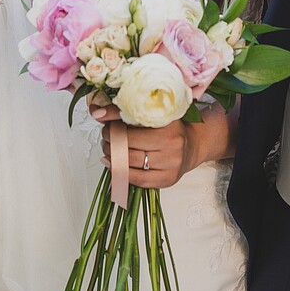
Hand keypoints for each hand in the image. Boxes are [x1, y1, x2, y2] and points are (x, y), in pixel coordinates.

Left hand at [92, 101, 231, 189]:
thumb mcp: (153, 113)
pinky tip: (113, 164)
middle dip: (110, 139)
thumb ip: (125, 111)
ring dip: (112, 155)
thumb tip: (96, 111)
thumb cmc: (170, 128)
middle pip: (129, 144)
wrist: (193, 145)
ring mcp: (171, 163)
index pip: (133, 120)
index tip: (101, 118)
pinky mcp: (168, 180)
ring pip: (130, 162)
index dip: (113, 120)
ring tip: (109, 148)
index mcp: (169, 121)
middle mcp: (172, 143)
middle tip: (106, 135)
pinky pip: (137, 179)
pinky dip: (120, 172)